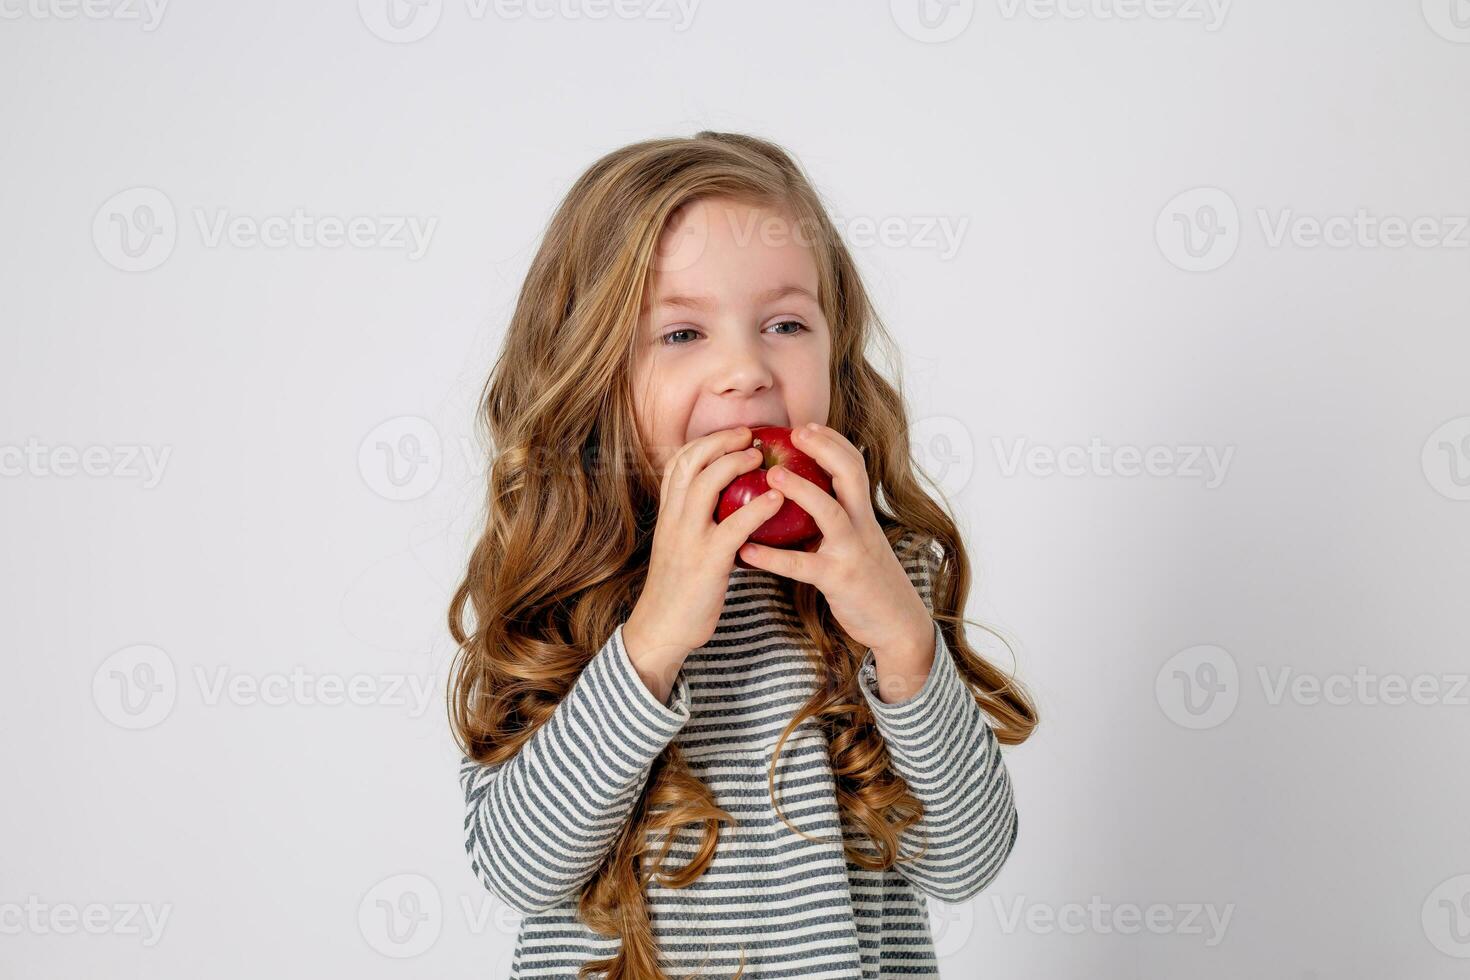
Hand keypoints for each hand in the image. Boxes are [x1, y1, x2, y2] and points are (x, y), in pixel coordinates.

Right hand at [624, 426, 787, 686]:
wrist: (662, 629)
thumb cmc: (678, 589)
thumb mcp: (678, 545)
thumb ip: (693, 520)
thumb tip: (722, 500)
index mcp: (667, 513)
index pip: (679, 462)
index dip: (706, 442)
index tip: (732, 434)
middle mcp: (673, 519)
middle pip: (692, 462)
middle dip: (722, 441)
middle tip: (752, 435)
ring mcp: (688, 538)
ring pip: (707, 483)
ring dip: (737, 463)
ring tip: (762, 456)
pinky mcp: (707, 561)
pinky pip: (734, 526)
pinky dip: (757, 508)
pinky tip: (777, 500)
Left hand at [736, 423, 931, 657]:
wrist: (897, 624)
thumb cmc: (869, 581)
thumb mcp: (859, 543)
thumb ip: (839, 520)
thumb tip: (806, 499)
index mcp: (863, 515)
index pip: (854, 466)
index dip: (833, 442)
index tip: (808, 425)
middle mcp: (861, 526)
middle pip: (850, 475)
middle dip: (825, 448)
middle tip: (796, 431)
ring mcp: (851, 551)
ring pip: (830, 512)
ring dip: (802, 490)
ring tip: (772, 474)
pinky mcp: (838, 580)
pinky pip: (802, 565)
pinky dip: (773, 557)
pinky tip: (746, 551)